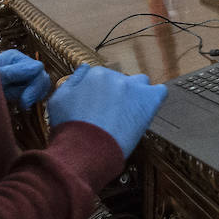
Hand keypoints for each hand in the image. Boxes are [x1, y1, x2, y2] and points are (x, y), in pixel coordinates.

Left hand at [0, 49, 50, 107]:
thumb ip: (13, 72)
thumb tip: (38, 68)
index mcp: (15, 57)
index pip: (37, 69)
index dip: (33, 86)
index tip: (23, 101)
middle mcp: (21, 64)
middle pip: (42, 76)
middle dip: (35, 91)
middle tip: (23, 105)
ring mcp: (23, 75)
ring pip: (42, 84)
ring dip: (33, 95)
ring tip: (20, 102)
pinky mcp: (22, 85)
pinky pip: (37, 91)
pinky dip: (32, 98)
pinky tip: (22, 103)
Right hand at [47, 64, 166, 156]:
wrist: (85, 149)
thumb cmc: (70, 128)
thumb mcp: (58, 99)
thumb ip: (72, 81)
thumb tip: (84, 70)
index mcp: (95, 74)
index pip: (103, 77)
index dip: (101, 93)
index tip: (100, 106)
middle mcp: (116, 76)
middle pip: (121, 80)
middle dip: (117, 94)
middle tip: (112, 113)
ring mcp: (134, 87)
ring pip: (140, 82)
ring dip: (136, 92)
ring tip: (130, 111)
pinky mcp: (148, 101)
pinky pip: (160, 92)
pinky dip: (155, 98)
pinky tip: (148, 108)